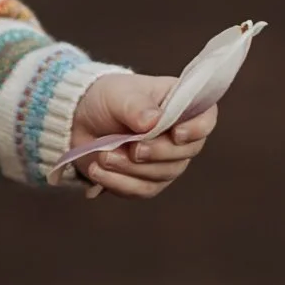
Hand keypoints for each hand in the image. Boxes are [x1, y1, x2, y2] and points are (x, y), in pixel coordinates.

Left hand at [69, 73, 218, 199]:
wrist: (79, 120)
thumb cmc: (106, 99)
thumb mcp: (118, 94)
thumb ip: (136, 106)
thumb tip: (153, 122)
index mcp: (180, 104)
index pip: (205, 118)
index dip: (197, 129)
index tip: (175, 133)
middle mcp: (179, 135)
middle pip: (185, 152)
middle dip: (156, 153)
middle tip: (131, 147)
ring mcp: (165, 160)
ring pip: (163, 175)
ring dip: (132, 169)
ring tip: (104, 156)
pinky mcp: (146, 180)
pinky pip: (142, 190)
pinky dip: (120, 183)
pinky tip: (99, 171)